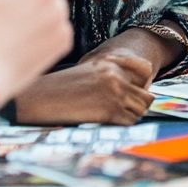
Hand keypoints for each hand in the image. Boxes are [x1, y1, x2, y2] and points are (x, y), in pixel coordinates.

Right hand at [13, 50, 155, 125]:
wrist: (40, 98)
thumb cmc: (61, 86)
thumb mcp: (88, 69)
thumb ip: (111, 73)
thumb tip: (131, 86)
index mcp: (111, 62)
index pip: (146, 69)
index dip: (144, 82)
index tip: (136, 90)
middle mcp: (116, 76)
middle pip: (146, 95)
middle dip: (138, 104)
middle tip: (126, 109)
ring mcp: (115, 93)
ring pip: (141, 109)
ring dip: (131, 115)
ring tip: (116, 116)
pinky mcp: (110, 111)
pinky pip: (131, 121)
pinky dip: (124, 124)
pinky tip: (110, 122)